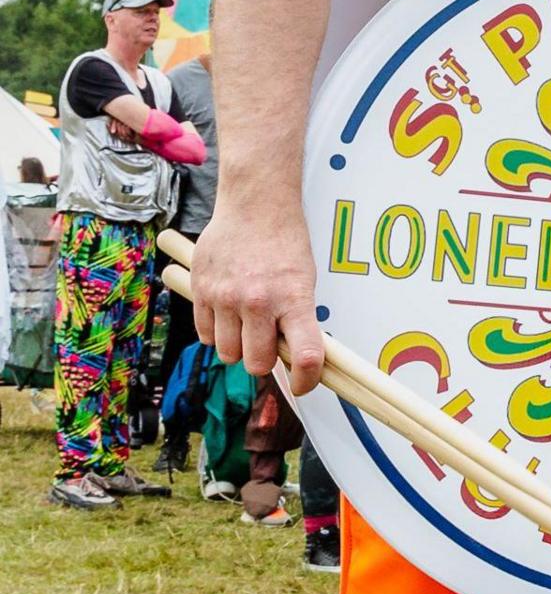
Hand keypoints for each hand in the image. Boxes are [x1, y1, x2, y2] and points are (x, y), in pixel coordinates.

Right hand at [189, 198, 325, 392]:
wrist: (255, 207)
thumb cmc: (285, 245)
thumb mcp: (304, 282)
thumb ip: (297, 320)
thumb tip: (294, 361)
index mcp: (293, 299)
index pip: (304, 357)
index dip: (306, 381)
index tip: (303, 385)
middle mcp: (258, 302)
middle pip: (257, 364)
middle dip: (265, 362)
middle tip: (269, 345)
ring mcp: (225, 297)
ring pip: (228, 354)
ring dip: (239, 349)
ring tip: (248, 328)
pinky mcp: (200, 290)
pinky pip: (205, 334)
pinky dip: (217, 334)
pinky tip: (228, 317)